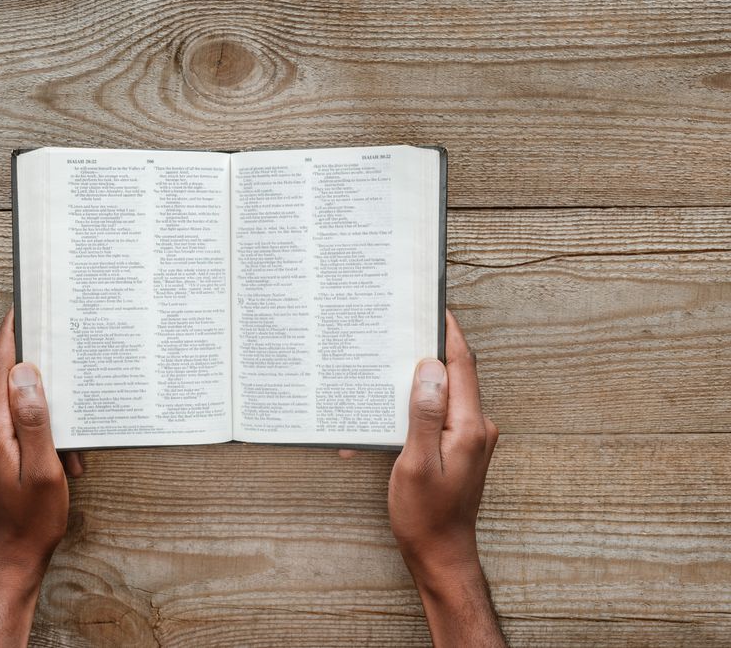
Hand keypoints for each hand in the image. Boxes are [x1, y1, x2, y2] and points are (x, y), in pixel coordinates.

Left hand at [0, 308, 80, 646]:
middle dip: (45, 394)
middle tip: (71, 391)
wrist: (8, 559)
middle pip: (10, 389)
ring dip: (46, 425)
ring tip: (67, 457)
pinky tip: (56, 462)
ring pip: (16, 412)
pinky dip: (37, 438)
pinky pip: (13, 429)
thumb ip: (34, 420)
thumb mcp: (43, 470)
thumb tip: (26, 374)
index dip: (10, 339)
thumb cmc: (31, 521)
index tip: (17, 311)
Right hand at [389, 310, 505, 646]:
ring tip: (385, 373)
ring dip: (415, 385)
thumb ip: (425, 413)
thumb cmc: (426, 515)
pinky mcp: (459, 448)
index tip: (435, 307)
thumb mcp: (416, 462)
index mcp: (470, 426)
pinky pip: (437, 417)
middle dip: (426, 353)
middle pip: (453, 376)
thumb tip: (431, 368)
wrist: (441, 554)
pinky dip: (413, 412)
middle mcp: (476, 427)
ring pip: (442, 396)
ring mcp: (470, 438)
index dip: (449, 334)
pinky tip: (387, 421)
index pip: (463, 365)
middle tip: (399, 333)